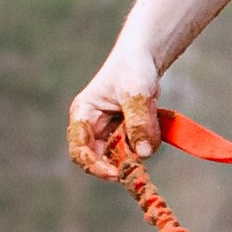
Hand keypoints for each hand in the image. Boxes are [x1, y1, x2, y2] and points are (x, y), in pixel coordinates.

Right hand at [67, 36, 163, 179]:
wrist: (145, 59)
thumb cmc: (133, 69)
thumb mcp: (136, 93)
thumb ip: (139, 122)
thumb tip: (142, 153)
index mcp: (83, 115)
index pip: (79, 151)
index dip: (95, 166)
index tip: (117, 172)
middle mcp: (92, 128)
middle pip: (101, 160)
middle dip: (122, 160)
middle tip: (142, 153)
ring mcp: (109, 133)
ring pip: (122, 157)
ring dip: (138, 147)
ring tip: (149, 118)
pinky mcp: (125, 136)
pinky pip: (136, 150)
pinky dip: (147, 142)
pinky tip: (151, 120)